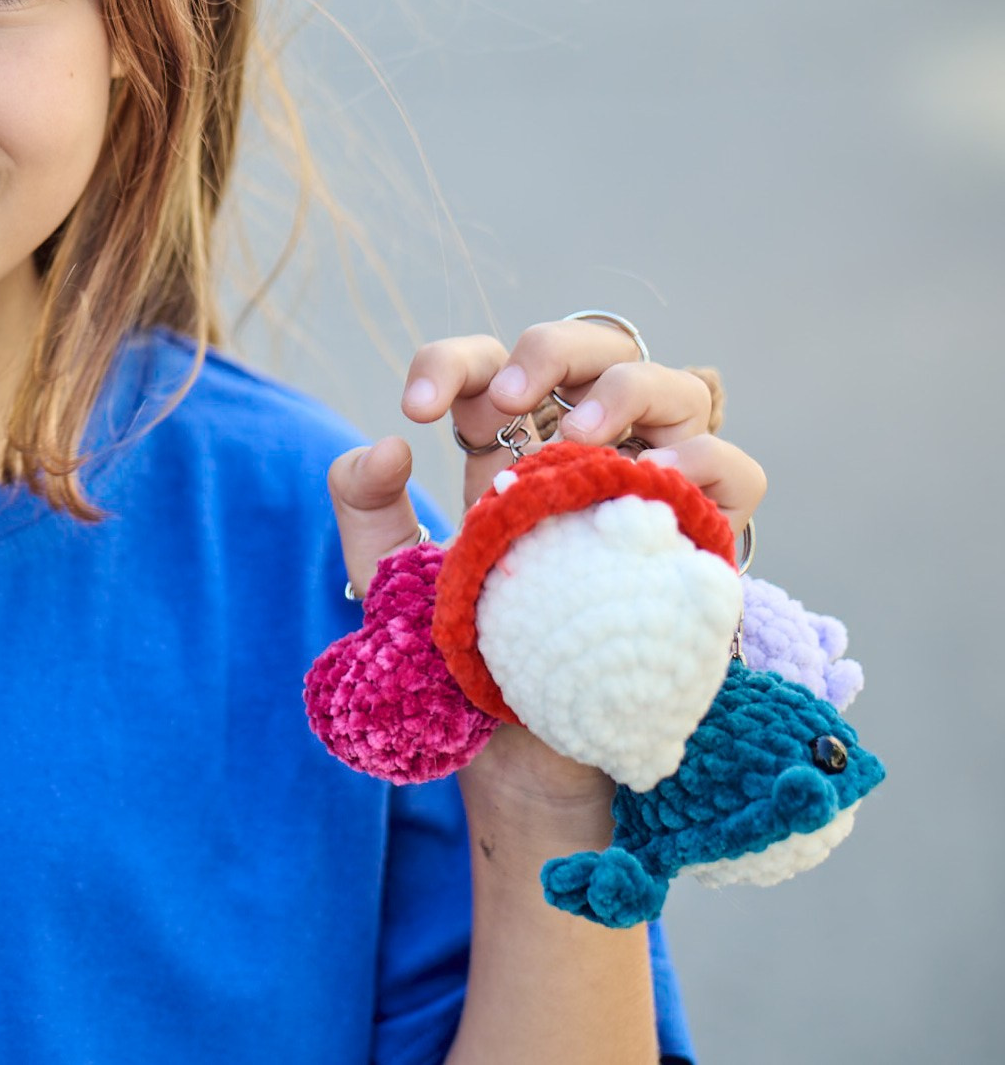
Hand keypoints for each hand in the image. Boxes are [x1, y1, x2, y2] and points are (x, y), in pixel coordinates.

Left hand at [326, 317, 767, 831]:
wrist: (521, 756)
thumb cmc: (462, 659)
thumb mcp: (390, 577)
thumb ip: (364, 504)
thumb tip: (389, 443)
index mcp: (515, 448)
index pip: (495, 368)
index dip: (453, 362)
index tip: (414, 407)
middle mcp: (592, 455)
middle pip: (601, 347)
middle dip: (553, 350)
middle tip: (508, 398)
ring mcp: (655, 490)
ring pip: (682, 387)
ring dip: (630, 391)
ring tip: (580, 436)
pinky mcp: (704, 541)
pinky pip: (737, 473)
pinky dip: (703, 459)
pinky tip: (652, 478)